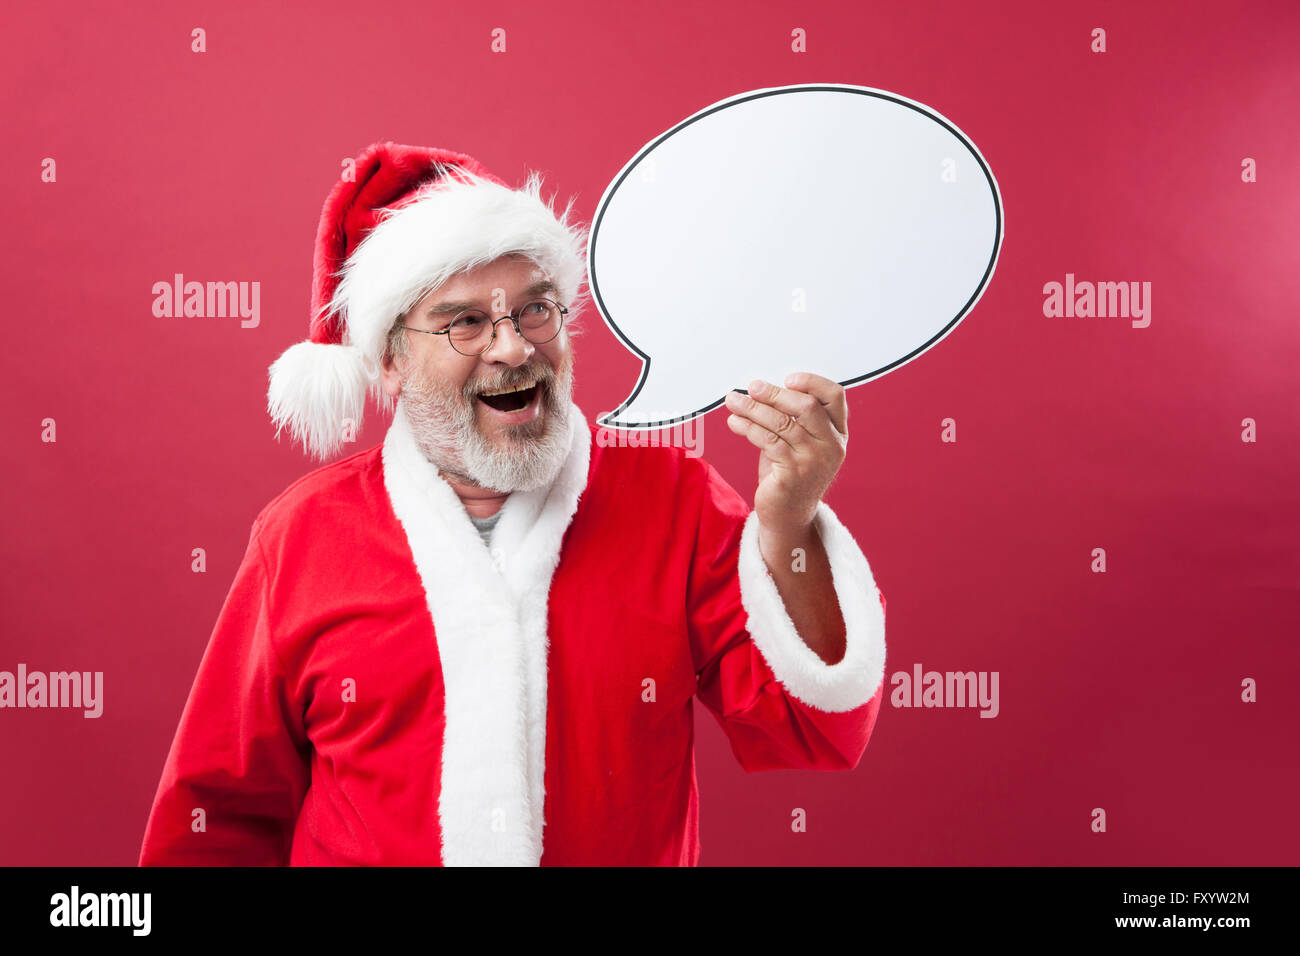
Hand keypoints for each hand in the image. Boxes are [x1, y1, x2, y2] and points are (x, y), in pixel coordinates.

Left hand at [723, 373, 848, 538]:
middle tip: (752, 387)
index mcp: (837, 433)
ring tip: (734, 402)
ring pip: (782, 422)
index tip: (788, 379)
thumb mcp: (798, 442)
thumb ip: (791, 418)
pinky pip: (768, 441)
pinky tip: (735, 422)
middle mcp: (831, 446)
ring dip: (753, 408)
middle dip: (775, 393)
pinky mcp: (793, 474)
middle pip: (806, 406)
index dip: (812, 382)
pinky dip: (748, 427)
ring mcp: (814, 461)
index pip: (834, 396)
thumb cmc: (790, 474)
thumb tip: (761, 390)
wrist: (788, 515)